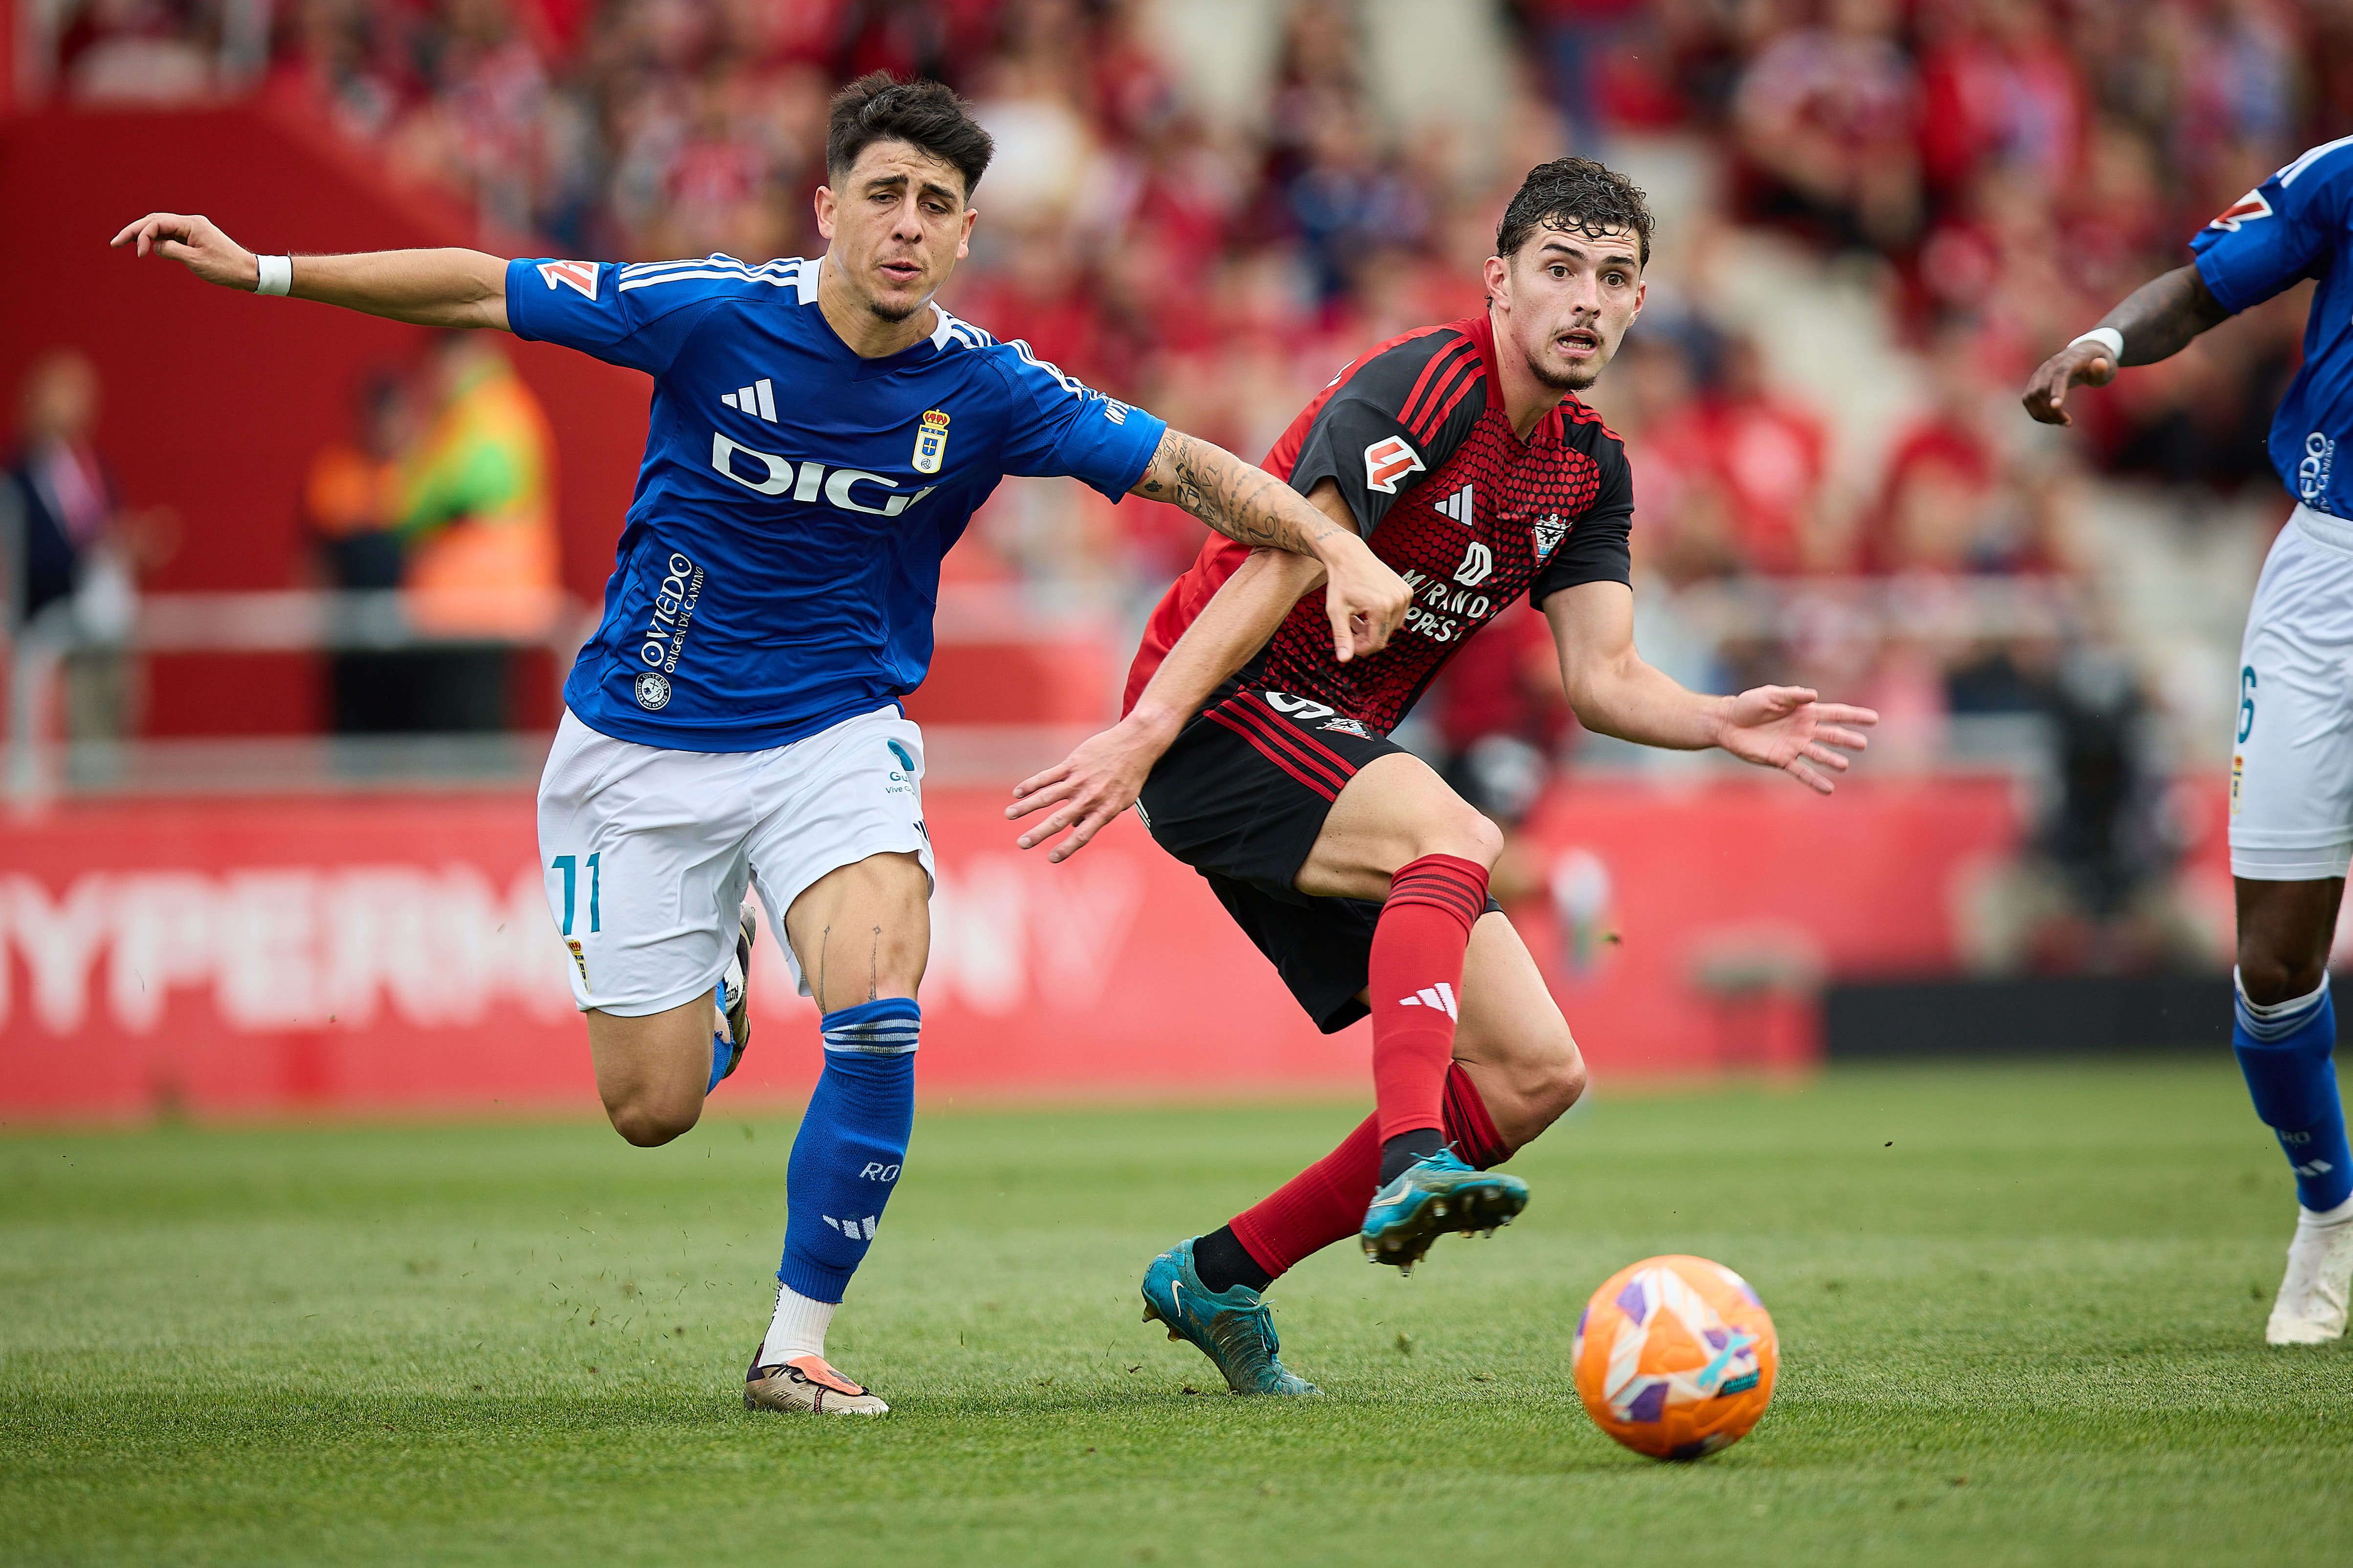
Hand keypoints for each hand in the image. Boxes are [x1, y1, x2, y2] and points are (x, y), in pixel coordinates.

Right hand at [109, 212, 258, 289]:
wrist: (247, 272)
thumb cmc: (225, 267)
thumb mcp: (195, 261)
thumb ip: (172, 251)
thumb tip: (155, 246)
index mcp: (191, 224)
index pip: (157, 223)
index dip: (142, 235)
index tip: (138, 254)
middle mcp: (191, 223)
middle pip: (155, 221)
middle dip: (134, 231)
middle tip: (115, 243)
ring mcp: (192, 229)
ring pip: (161, 227)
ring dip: (143, 234)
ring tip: (125, 244)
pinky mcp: (194, 238)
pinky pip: (170, 235)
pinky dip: (156, 240)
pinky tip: (147, 248)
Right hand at [1005, 712, 1174, 861]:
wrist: (1137, 743)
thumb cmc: (1131, 775)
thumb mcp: (1123, 801)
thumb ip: (1100, 815)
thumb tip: (1075, 828)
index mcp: (1104, 810)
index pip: (1083, 835)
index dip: (1066, 848)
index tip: (1050, 859)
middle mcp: (1090, 798)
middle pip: (1060, 820)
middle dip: (1039, 833)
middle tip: (1021, 844)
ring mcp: (1079, 780)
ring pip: (1047, 797)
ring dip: (1026, 807)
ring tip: (1010, 815)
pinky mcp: (1073, 763)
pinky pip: (1048, 776)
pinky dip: (1031, 784)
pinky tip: (1017, 793)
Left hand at [1315, 535, 1410, 662]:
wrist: (1350, 555)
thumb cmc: (1340, 581)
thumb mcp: (1336, 611)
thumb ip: (1342, 636)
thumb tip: (1344, 660)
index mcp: (1382, 608)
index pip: (1377, 643)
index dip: (1362, 648)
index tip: (1349, 643)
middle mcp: (1398, 601)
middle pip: (1385, 636)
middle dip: (1367, 636)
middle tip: (1350, 625)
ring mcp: (1405, 595)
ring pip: (1392, 627)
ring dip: (1375, 627)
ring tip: (1358, 616)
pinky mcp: (1407, 591)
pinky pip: (1398, 615)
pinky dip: (1384, 617)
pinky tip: (1368, 608)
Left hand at [1712, 685, 1876, 793]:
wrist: (1729, 723)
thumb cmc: (1749, 704)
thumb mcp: (1770, 695)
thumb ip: (1792, 695)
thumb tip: (1814, 695)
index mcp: (1805, 712)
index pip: (1836, 714)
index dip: (1854, 716)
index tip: (1874, 719)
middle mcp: (1804, 730)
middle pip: (1831, 735)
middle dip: (1847, 739)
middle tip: (1862, 744)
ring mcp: (1795, 746)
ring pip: (1819, 754)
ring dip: (1831, 760)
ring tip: (1844, 766)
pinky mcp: (1781, 760)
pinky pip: (1801, 772)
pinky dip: (1814, 781)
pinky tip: (1829, 789)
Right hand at [2020, 339, 2118, 426]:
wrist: (2085, 354)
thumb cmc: (2098, 363)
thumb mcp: (2107, 365)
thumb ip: (2103, 368)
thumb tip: (2099, 364)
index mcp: (2072, 357)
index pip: (2061, 373)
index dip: (2057, 389)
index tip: (2056, 406)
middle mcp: (2052, 363)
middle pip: (2043, 388)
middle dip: (2052, 410)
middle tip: (2067, 422)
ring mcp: (2041, 372)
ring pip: (2031, 396)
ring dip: (2043, 414)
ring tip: (2061, 422)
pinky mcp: (2034, 381)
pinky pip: (2028, 399)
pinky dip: (2037, 413)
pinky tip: (2052, 419)